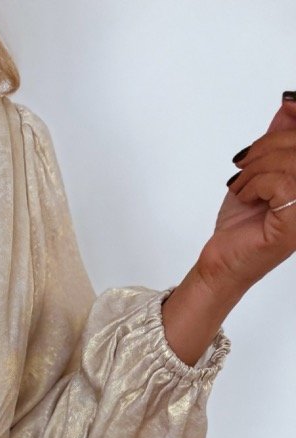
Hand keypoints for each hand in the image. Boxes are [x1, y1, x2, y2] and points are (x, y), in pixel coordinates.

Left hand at [196, 92, 295, 294]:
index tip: (288, 102)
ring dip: (256, 168)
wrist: (222, 262)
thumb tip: (290, 105)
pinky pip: (281, 183)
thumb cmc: (242, 225)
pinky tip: (245, 197)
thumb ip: (279, 140)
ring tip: (241, 185)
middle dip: (268, 146)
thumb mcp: (259, 172)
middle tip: (243, 163)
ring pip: (291, 162)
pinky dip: (254, 185)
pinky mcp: (295, 224)